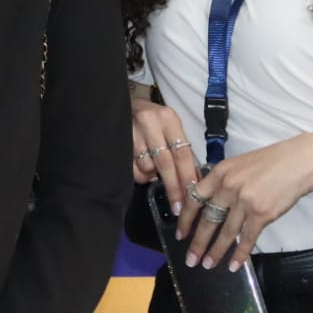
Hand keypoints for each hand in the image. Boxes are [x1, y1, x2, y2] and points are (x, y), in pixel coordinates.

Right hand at [131, 96, 200, 211]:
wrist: (122, 104)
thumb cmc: (152, 120)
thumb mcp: (169, 128)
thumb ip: (180, 149)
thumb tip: (194, 181)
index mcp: (168, 119)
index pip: (182, 153)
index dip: (188, 177)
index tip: (193, 198)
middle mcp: (150, 121)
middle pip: (166, 163)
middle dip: (174, 188)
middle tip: (179, 208)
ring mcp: (132, 131)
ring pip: (146, 167)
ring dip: (152, 176)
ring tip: (152, 170)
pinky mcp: (118, 140)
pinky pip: (132, 168)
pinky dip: (139, 174)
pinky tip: (140, 165)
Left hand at [179, 132, 312, 270]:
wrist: (299, 162)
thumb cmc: (270, 162)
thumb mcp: (238, 164)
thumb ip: (222, 181)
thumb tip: (208, 201)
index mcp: (219, 173)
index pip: (194, 198)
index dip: (186, 219)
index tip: (180, 233)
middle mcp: (228, 187)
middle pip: (207, 220)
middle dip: (197, 243)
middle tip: (190, 259)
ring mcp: (244, 201)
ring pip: (225, 232)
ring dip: (215, 252)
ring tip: (207, 265)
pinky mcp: (261, 214)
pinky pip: (247, 238)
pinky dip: (240, 254)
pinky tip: (234, 265)